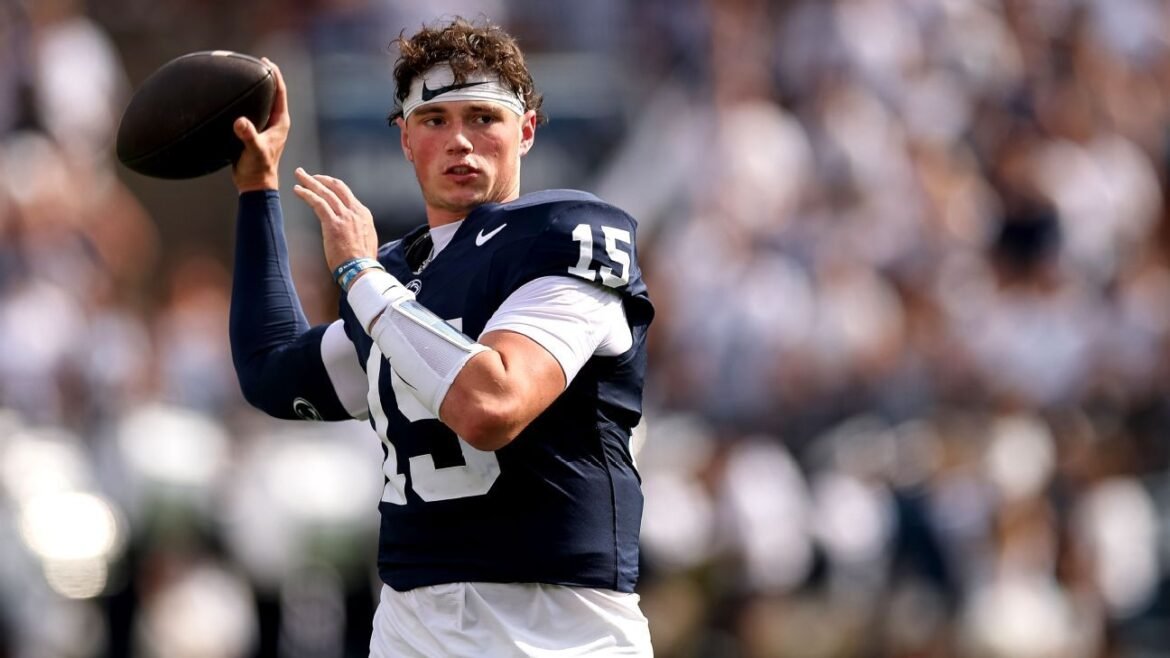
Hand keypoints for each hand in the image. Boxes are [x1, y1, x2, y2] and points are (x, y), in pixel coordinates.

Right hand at [232, 57, 288, 191]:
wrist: (254, 185)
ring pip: (263, 103)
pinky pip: (252, 112)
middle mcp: (275, 123)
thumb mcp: (254, 150)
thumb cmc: (258, 169)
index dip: (275, 75)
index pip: (281, 93)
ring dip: (257, 90)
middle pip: (273, 94)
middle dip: (266, 78)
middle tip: (255, 62)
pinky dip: (246, 103)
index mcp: (280, 123)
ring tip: (245, 75)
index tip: (267, 61)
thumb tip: (240, 123)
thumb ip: (248, 136)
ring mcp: (266, 128)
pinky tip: (235, 97)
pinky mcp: (255, 133)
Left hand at [293, 168, 378, 271]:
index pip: (346, 194)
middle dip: (321, 179)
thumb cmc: (362, 260)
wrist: (362, 269)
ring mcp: (344, 216)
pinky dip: (307, 194)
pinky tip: (298, 190)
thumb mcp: (366, 238)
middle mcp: (355, 211)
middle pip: (336, 187)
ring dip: (310, 182)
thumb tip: (349, 228)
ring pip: (325, 192)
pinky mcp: (333, 223)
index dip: (332, 186)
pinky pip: (318, 203)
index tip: (322, 184)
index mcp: (363, 214)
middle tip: (307, 174)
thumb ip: (357, 228)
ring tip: (299, 176)